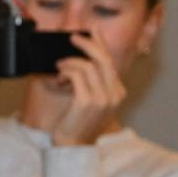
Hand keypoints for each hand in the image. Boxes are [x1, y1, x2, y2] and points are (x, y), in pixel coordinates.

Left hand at [48, 32, 124, 146]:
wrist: (73, 145)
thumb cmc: (78, 122)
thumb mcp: (90, 99)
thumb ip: (92, 81)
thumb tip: (84, 58)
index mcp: (118, 92)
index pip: (111, 62)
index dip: (101, 44)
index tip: (92, 30)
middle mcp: (114, 94)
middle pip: (102, 59)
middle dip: (87, 44)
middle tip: (73, 37)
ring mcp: (102, 98)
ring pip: (87, 66)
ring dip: (69, 62)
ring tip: (60, 67)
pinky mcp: (87, 102)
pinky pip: (76, 76)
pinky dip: (65, 72)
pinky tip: (60, 78)